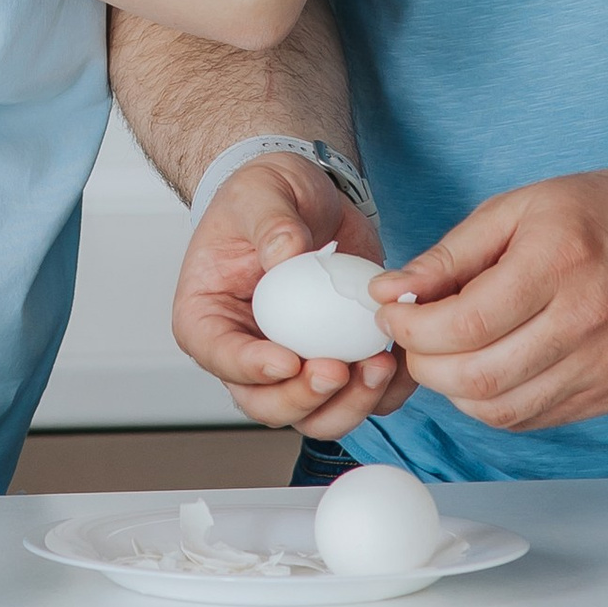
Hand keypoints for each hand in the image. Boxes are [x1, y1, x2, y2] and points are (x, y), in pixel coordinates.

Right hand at [171, 156, 415, 441]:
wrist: (309, 198)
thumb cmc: (266, 195)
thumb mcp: (261, 192)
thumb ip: (270, 223)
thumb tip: (286, 254)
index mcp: (208, 315)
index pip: (218, 353)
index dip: (250, 368)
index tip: (287, 360)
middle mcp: (245, 351)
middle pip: (264, 402)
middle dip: (303, 398)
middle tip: (338, 369)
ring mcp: (290, 363)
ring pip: (313, 414)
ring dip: (348, 403)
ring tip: (378, 365)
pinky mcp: (333, 361)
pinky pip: (357, 396)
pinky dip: (382, 392)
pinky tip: (400, 362)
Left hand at [380, 160, 607, 433]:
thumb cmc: (603, 213)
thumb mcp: (519, 208)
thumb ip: (452, 254)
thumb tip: (391, 291)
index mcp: (559, 264)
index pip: (464, 324)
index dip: (412, 327)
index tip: (393, 312)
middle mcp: (588, 321)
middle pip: (478, 377)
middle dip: (425, 364)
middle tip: (413, 338)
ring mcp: (607, 365)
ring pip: (503, 409)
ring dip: (456, 390)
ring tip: (449, 353)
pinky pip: (535, 417)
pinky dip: (497, 401)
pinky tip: (490, 367)